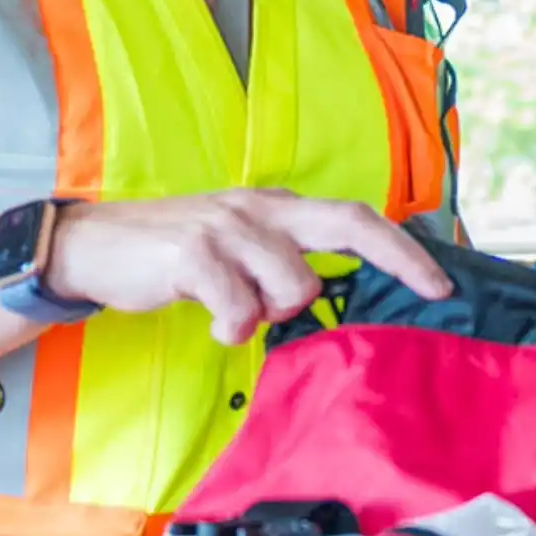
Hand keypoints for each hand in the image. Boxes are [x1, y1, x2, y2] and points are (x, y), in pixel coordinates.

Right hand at [45, 190, 452, 345]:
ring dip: (274, 313)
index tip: (441, 283)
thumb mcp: (238, 249)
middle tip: (430, 292)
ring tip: (240, 312)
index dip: (402, 248)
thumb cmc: (174, 256)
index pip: (354, 218)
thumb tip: (331, 296)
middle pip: (348, 223)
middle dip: (399, 258)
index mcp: (277, 209)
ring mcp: (229, 228)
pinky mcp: (195, 254)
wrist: (94, 247)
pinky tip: (215, 324)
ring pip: (294, 284)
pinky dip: (233, 327)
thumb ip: (283, 263)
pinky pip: (239, 307)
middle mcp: (261, 209)